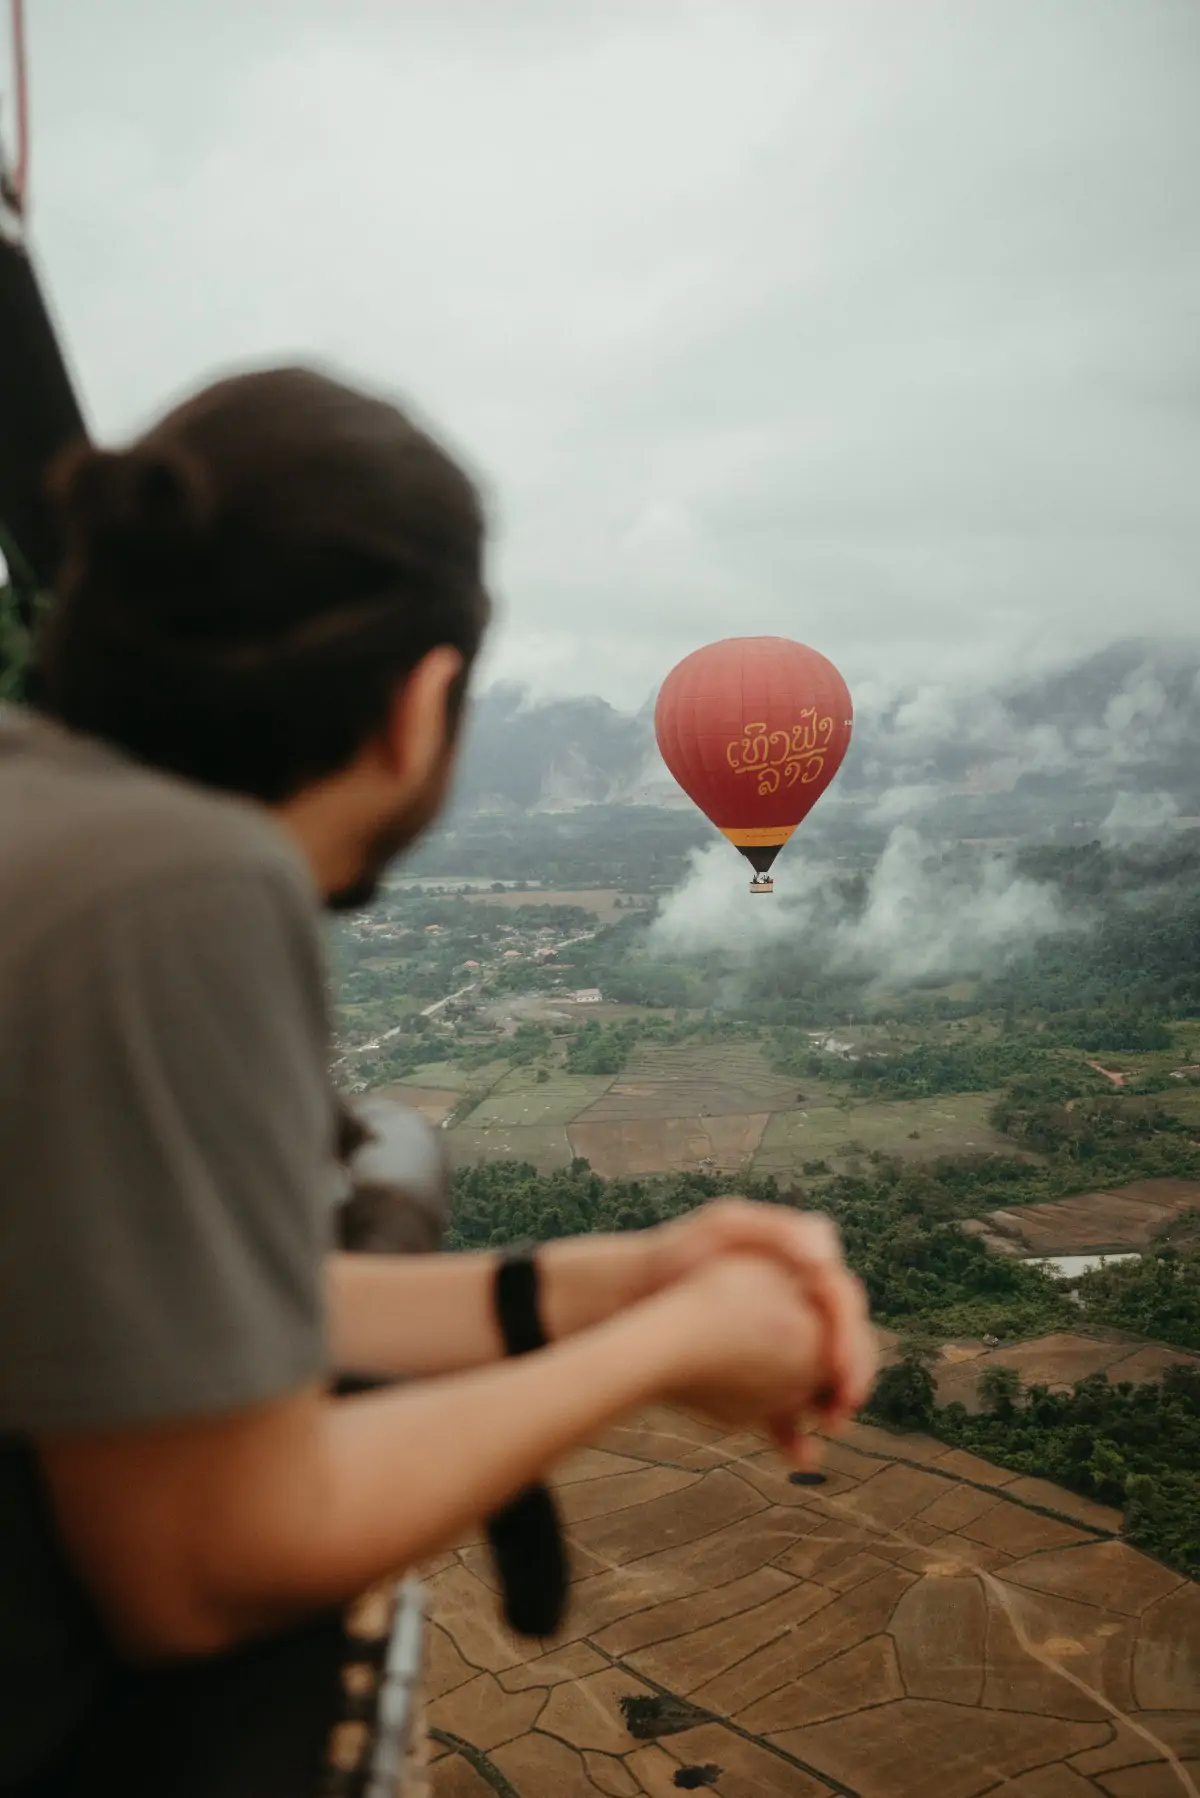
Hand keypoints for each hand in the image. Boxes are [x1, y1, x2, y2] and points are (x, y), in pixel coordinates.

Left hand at [642, 1200, 874, 1430]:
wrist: (632, 1293)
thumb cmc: (679, 1253)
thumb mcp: (726, 1226)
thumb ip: (779, 1230)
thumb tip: (828, 1254)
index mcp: (799, 1269)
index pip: (843, 1304)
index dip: (851, 1338)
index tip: (843, 1371)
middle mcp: (796, 1306)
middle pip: (842, 1346)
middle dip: (849, 1379)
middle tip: (842, 1410)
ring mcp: (777, 1344)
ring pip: (818, 1380)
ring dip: (830, 1408)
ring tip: (828, 1429)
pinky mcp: (755, 1375)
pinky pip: (785, 1405)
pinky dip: (793, 1431)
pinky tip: (797, 1453)